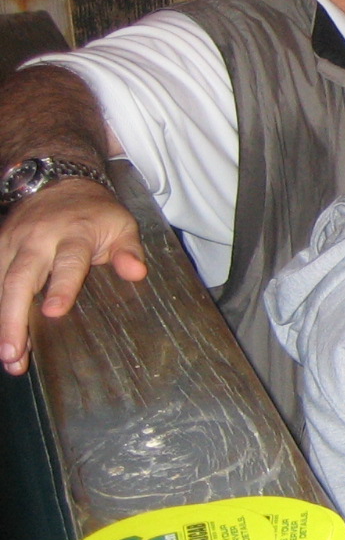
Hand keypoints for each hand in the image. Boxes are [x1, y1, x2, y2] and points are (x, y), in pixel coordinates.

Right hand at [0, 180, 145, 373]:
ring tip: (8, 356)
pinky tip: (1, 336)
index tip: (54, 312)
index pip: (68, 262)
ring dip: (1, 321)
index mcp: (74, 233)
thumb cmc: (95, 213)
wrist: (60, 183)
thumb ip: (129, 251)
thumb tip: (137, 273)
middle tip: (14, 354)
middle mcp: (38, 239)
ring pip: (0, 284)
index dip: (61, 287)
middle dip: (13, 318)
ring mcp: (13, 243)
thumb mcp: (122, 225)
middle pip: (19, 279)